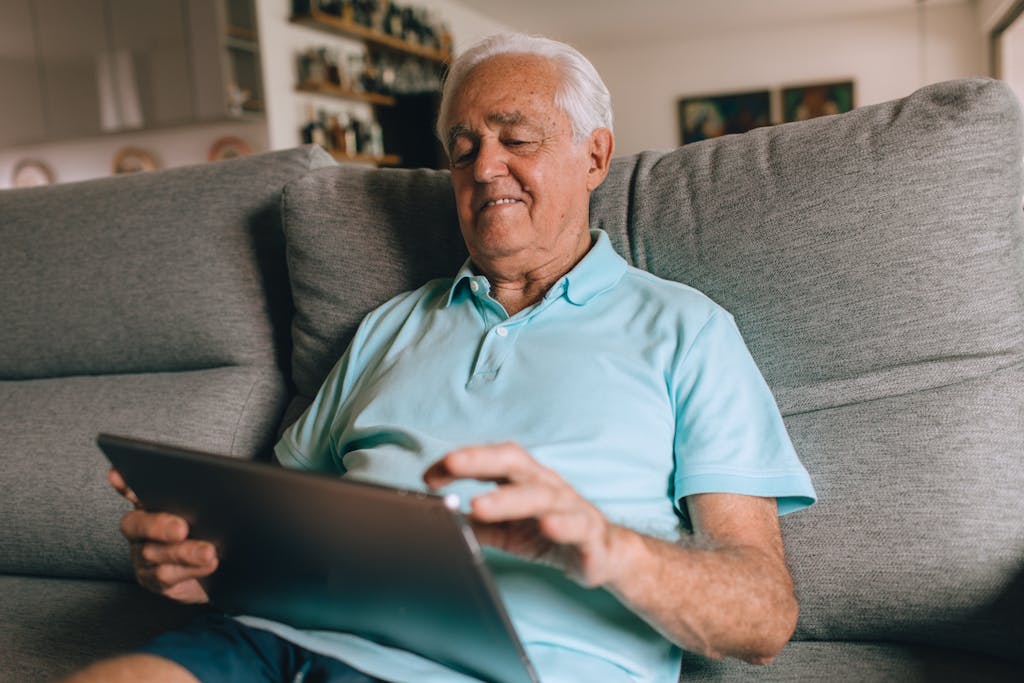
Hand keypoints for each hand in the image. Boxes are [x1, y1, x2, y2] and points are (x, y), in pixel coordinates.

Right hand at [109, 468, 216, 603]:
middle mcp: (141, 530)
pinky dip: (189, 569)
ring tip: (208, 552)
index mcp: (151, 505)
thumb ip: (203, 497)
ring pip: (154, 554)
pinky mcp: (153, 580)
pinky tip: (209, 564)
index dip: (123, 483)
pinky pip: (164, 576)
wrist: (226, 568)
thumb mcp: (211, 509)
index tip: (118, 473)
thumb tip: (212, 483)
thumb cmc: (214, 530)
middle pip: (137, 525)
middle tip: (182, 529)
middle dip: (159, 526)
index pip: (133, 490)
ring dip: (184, 552)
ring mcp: (143, 556)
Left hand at [423, 442, 625, 587]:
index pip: (493, 460)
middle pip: (515, 464)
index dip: (463, 461)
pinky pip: (577, 526)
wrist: (604, 554)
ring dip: (509, 499)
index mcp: (525, 479)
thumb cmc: (549, 533)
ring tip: (479, 505)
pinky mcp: (590, 534)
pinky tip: (547, 526)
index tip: (430, 475)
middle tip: (450, 464)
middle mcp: (547, 485)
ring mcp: (570, 507)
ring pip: (541, 496)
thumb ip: (477, 524)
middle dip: (481, 460)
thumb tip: (439, 519)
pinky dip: (563, 525)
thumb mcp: (506, 530)